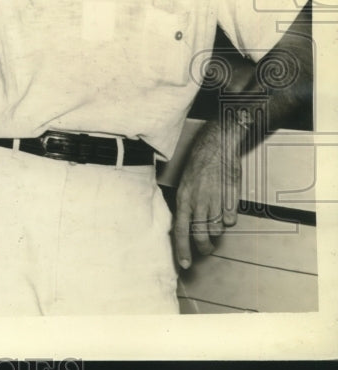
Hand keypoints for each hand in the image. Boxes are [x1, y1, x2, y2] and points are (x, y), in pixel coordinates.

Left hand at [172, 122, 241, 268]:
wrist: (216, 147)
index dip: (182, 249)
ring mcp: (215, 202)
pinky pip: (231, 219)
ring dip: (217, 230)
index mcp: (183, 199)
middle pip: (200, 236)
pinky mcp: (230, 200)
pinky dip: (229, 217)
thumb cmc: (199, 164)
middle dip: (204, 247)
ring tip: (216, 217)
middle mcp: (197, 203)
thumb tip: (187, 223)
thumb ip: (187, 204)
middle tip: (207, 249)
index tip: (185, 264)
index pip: (180, 230)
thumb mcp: (185, 184)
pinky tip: (226, 204)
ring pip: (216, 230)